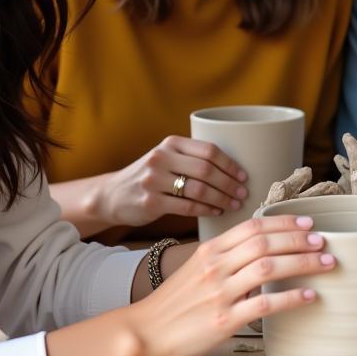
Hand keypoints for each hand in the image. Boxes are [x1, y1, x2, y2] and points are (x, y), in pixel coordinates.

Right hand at [97, 135, 247, 226]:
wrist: (113, 195)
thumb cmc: (150, 176)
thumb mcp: (167, 158)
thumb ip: (191, 158)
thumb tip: (233, 170)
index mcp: (171, 143)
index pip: (209, 150)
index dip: (230, 164)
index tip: (243, 176)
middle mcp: (162, 158)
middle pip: (206, 170)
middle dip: (229, 183)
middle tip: (243, 193)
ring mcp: (154, 180)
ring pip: (198, 189)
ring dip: (221, 198)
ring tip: (233, 204)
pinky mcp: (150, 202)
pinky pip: (186, 207)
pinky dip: (206, 210)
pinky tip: (216, 212)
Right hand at [134, 214, 335, 355]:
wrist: (145, 331)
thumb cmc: (176, 302)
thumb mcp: (198, 267)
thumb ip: (228, 256)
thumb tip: (264, 249)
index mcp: (212, 249)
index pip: (254, 226)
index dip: (284, 223)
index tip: (308, 224)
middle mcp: (216, 265)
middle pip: (265, 242)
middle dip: (299, 240)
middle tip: (324, 241)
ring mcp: (220, 292)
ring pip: (268, 267)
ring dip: (302, 263)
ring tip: (326, 263)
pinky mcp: (223, 319)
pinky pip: (264, 304)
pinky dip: (291, 297)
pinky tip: (309, 296)